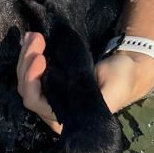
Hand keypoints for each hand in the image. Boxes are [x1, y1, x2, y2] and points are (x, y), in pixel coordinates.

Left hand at [17, 32, 153, 132]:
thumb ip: (94, 99)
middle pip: (26, 88)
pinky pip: (31, 69)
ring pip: (26, 77)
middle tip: (37, 38)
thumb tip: (72, 98)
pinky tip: (31, 38)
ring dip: (27, 55)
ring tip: (34, 35)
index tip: (41, 58)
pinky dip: (29, 53)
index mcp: (67, 117)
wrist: (127, 69)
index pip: (36, 103)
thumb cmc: (121, 81)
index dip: (32, 81)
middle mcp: (54, 109)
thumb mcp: (112, 90)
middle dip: (27, 63)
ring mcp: (50, 94)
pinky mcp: (50, 80)